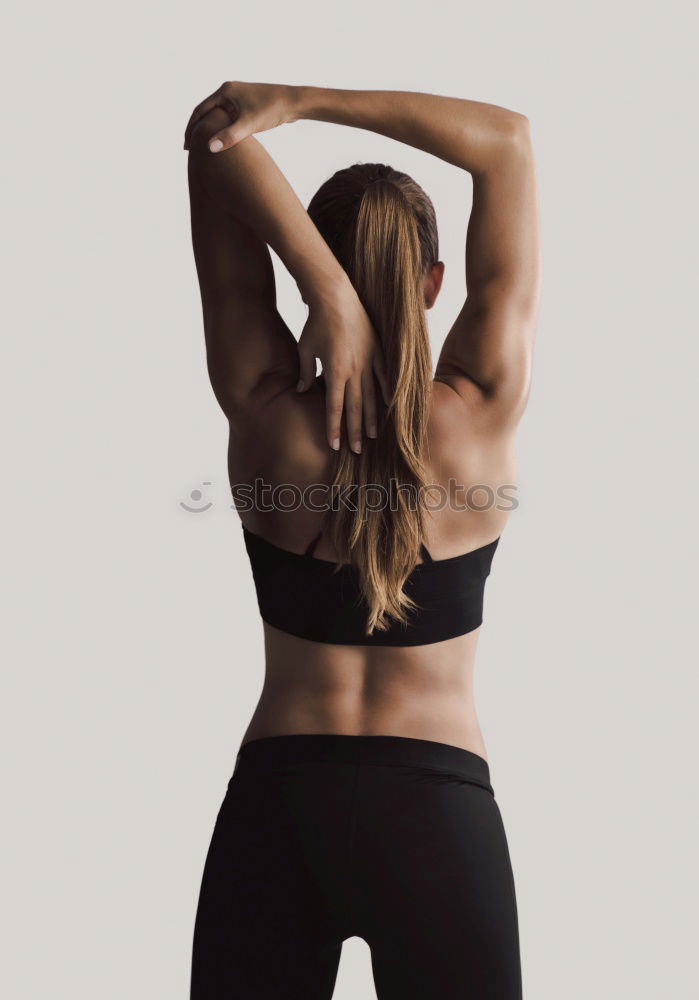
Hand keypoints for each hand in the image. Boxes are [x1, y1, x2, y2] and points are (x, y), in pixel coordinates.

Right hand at [184, 81, 298, 151]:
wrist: (294, 102)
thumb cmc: (272, 109)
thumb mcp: (249, 125)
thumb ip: (229, 136)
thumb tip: (209, 148)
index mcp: (225, 91)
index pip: (200, 110)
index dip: (191, 129)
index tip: (186, 146)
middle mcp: (229, 91)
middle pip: (206, 112)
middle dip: (198, 130)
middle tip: (191, 150)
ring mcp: (238, 97)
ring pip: (217, 116)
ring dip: (209, 130)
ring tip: (203, 148)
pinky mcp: (246, 105)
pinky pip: (228, 118)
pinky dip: (221, 129)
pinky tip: (221, 142)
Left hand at [297, 281, 389, 453]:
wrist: (335, 295)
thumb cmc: (316, 323)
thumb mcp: (305, 349)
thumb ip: (306, 373)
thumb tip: (302, 390)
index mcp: (335, 371)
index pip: (335, 408)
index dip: (334, 428)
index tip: (334, 445)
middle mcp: (354, 370)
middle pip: (355, 408)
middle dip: (354, 431)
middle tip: (356, 450)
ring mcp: (369, 360)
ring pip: (372, 396)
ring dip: (371, 417)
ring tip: (372, 436)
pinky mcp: (377, 350)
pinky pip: (384, 375)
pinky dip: (387, 392)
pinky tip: (389, 405)